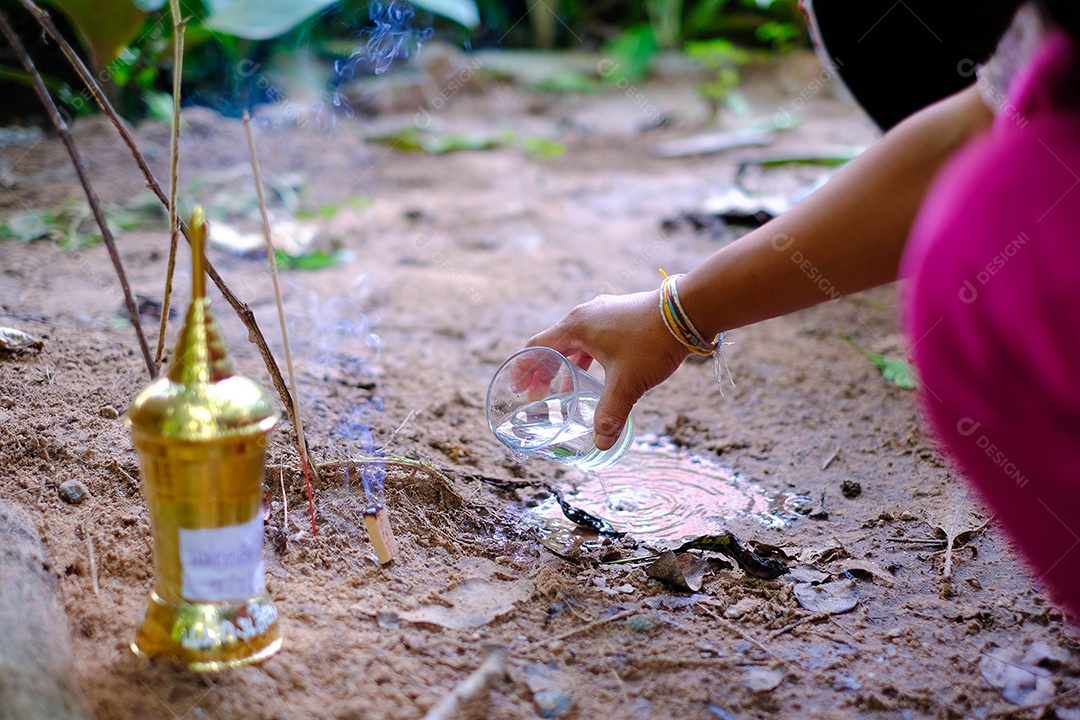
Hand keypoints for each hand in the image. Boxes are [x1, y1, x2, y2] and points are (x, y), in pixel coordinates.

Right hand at [525, 290, 688, 449]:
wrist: (689, 311)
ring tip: (563, 391)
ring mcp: (605, 313)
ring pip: (575, 342)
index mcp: (577, 326)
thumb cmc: (652, 341)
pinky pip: (593, 339)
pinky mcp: (621, 316)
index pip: (537, 347)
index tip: (517, 388)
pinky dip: (586, 359)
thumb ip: (611, 413)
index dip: (524, 369)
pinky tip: (596, 376)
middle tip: (537, 396)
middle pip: (553, 345)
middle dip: (543, 372)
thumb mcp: (628, 382)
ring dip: (566, 366)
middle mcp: (586, 316)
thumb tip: (602, 444)